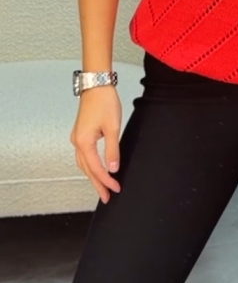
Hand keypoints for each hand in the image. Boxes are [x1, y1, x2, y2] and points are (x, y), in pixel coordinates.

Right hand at [71, 86, 122, 202]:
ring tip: (102, 187)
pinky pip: (83, 156)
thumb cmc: (104, 102)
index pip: (95, 168)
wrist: (96, 85)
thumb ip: (112, 150)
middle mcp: (77, 142)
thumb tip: (113, 168)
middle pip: (86, 169)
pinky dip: (89, 166)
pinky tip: (95, 169)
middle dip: (97, 184)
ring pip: (83, 164)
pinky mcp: (80, 134)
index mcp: (84, 142)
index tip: (115, 189)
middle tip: (106, 197)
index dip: (106, 181)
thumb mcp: (113, 127)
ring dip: (92, 176)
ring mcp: (76, 138)